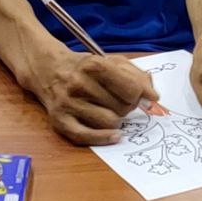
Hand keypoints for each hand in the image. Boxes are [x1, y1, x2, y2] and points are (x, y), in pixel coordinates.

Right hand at [36, 52, 158, 144]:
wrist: (48, 69)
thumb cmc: (85, 68)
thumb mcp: (111, 62)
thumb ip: (137, 76)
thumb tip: (153, 98)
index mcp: (93, 65)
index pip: (131, 88)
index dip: (141, 94)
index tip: (141, 96)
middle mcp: (78, 83)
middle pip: (122, 107)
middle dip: (127, 106)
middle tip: (120, 101)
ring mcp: (67, 103)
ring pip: (109, 122)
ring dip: (116, 120)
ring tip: (110, 111)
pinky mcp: (59, 120)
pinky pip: (86, 137)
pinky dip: (104, 138)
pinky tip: (114, 135)